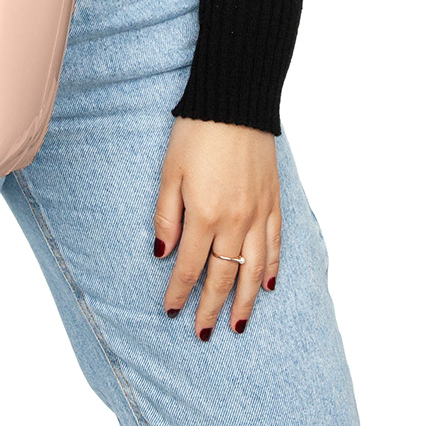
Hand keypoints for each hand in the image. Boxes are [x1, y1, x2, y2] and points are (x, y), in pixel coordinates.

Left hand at [153, 116, 280, 339]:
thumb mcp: (169, 172)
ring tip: (238, 324)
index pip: (189, 267)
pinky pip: (275, 246)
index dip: (180, 292)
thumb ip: (166, 216)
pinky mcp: (273, 202)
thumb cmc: (195, 134)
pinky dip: (272, 269)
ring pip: (254, 269)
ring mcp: (258, 214)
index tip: (172, 311)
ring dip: (246, 300)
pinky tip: (267, 285)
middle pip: (223, 276)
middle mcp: (235, 221)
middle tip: (203, 334)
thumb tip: (162, 255)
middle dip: (211, 308)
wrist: (234, 103)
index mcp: (203, 214)